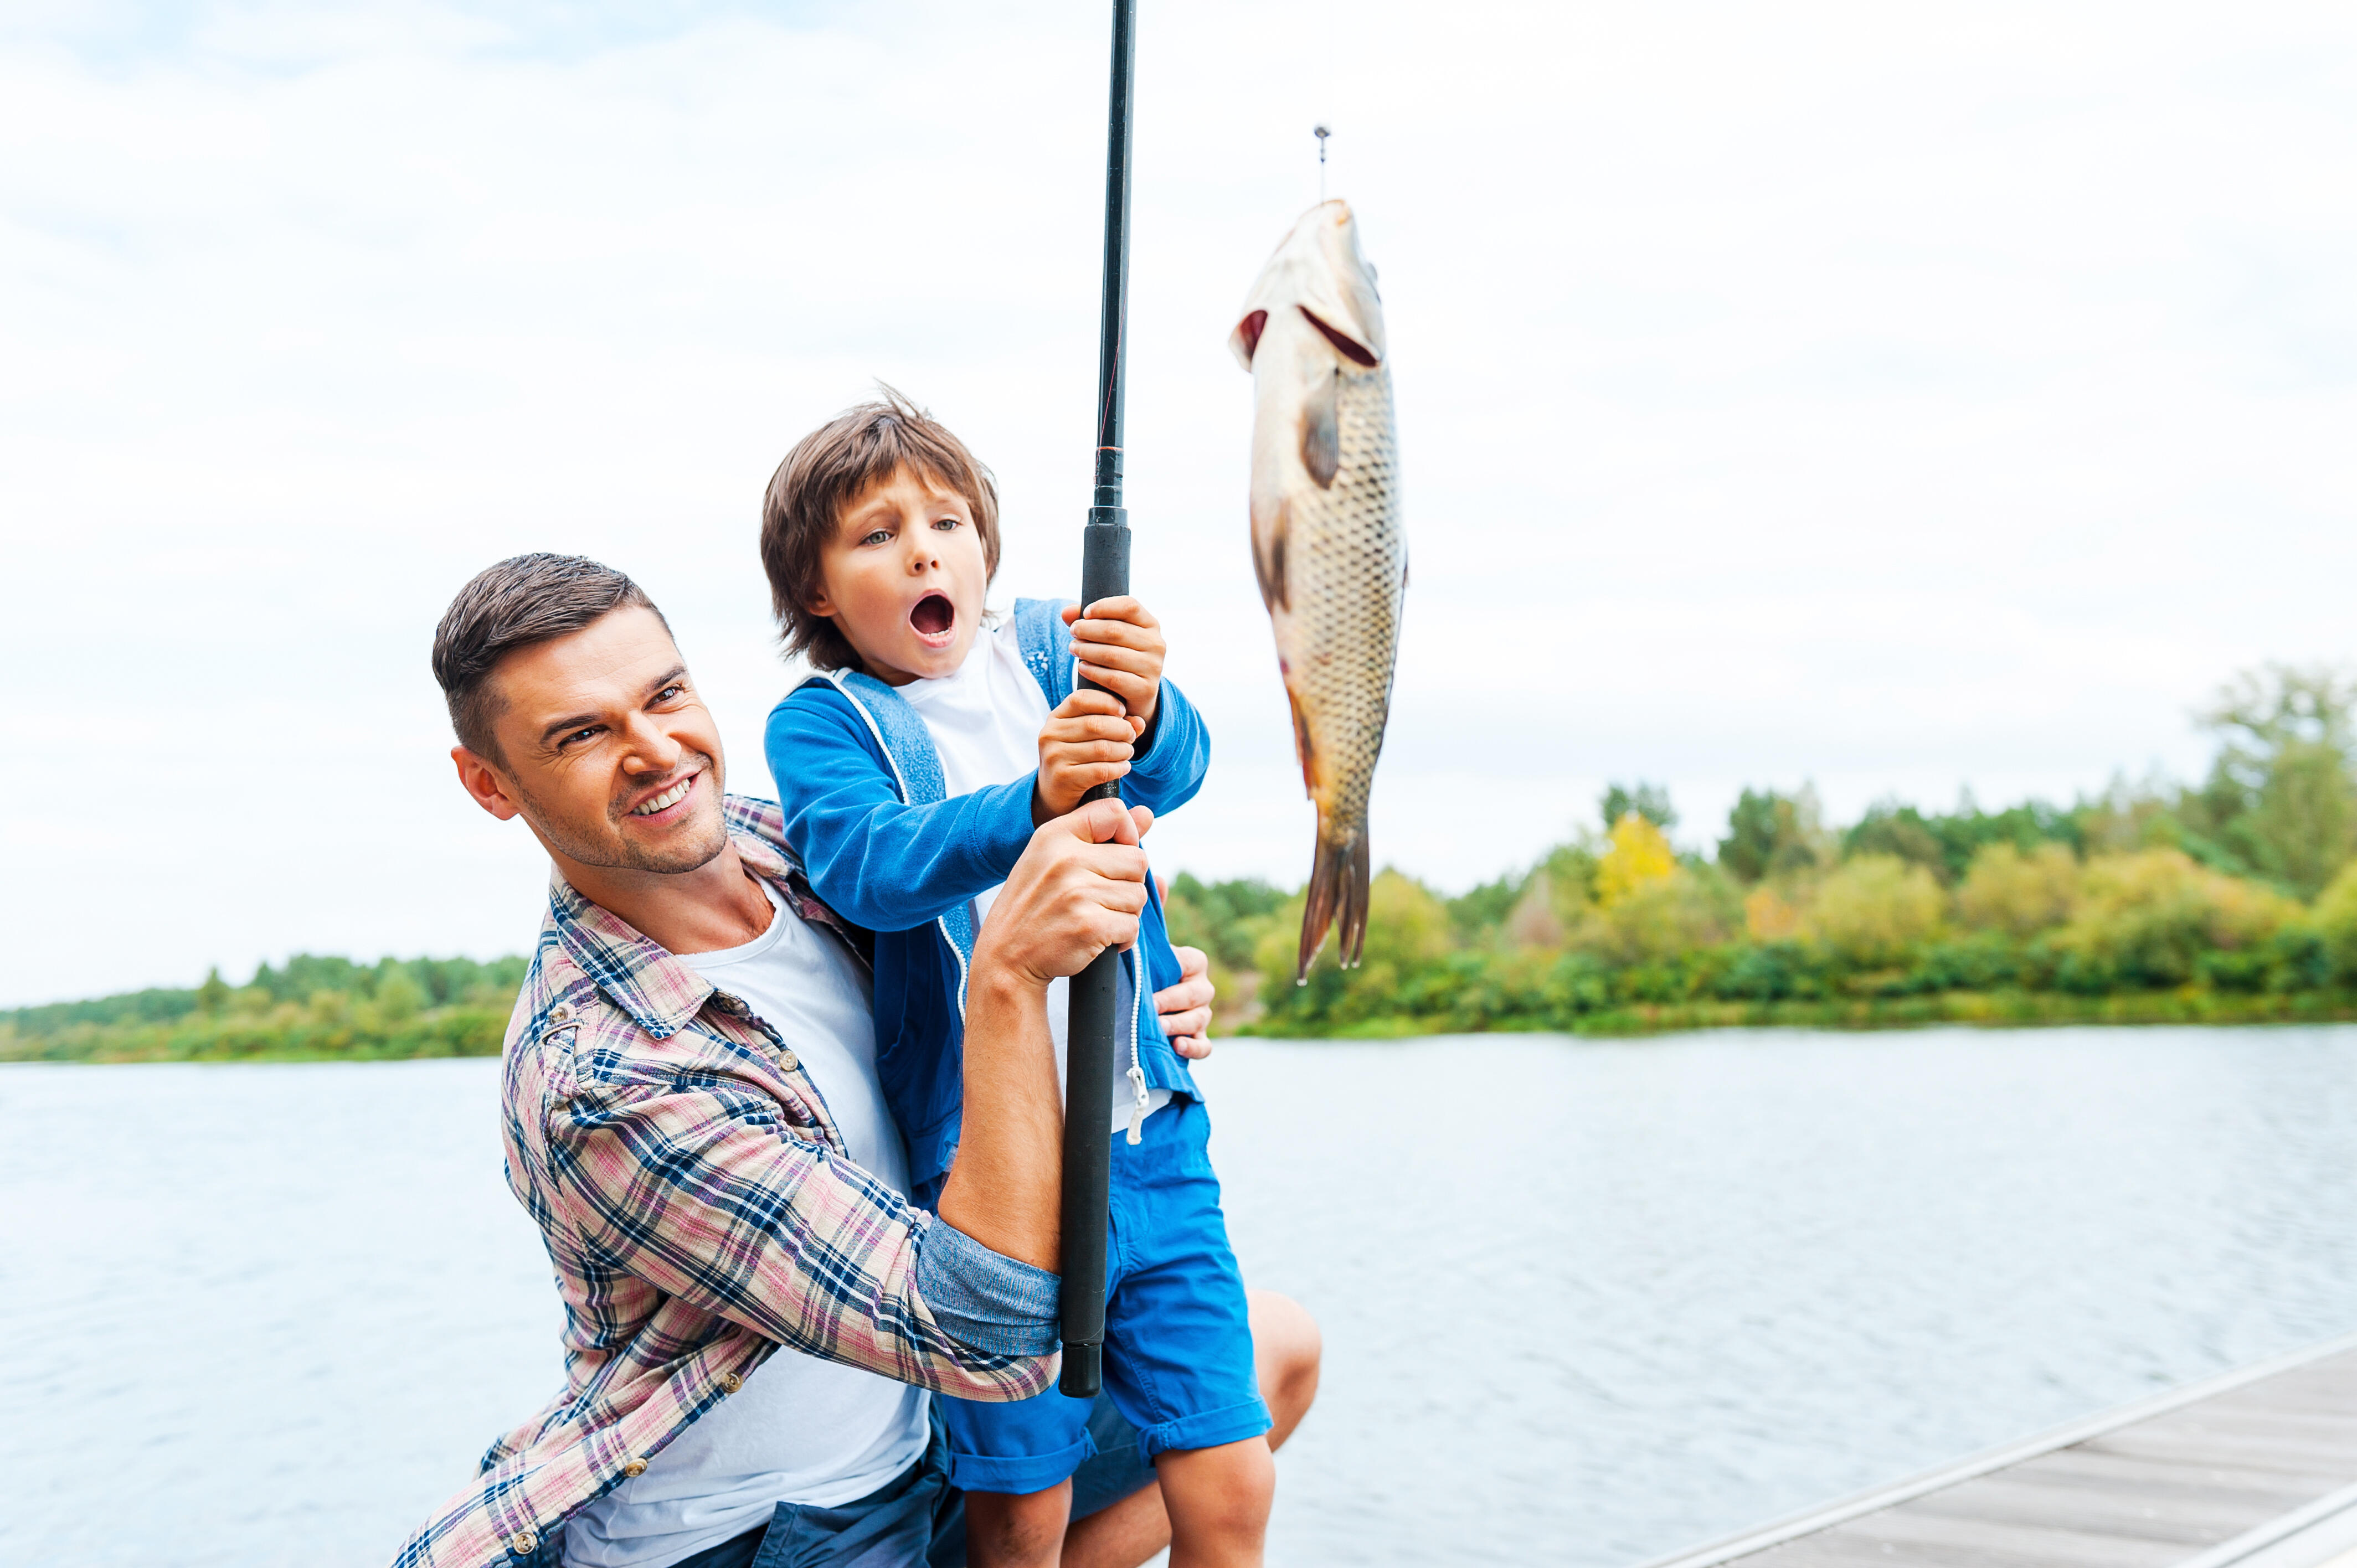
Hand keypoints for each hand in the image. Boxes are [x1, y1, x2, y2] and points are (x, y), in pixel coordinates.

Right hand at [976, 799, 1154, 988]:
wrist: (1006, 958)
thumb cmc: (1034, 906)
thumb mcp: (1054, 859)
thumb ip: (1102, 833)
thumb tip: (1147, 813)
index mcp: (1054, 835)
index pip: (1114, 812)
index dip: (1126, 834)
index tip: (1112, 857)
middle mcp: (1065, 859)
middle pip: (1137, 859)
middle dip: (1127, 883)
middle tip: (1099, 898)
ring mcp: (1077, 893)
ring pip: (1138, 896)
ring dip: (1125, 913)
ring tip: (1095, 918)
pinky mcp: (1090, 925)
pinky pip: (1132, 926)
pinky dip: (1122, 938)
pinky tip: (1097, 939)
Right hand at [1035, 690, 1141, 819]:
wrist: (1054, 793)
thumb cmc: (1076, 759)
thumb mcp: (1088, 737)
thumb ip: (1114, 725)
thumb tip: (1140, 722)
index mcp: (1055, 718)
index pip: (1081, 698)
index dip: (1106, 702)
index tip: (1123, 712)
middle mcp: (1050, 734)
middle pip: (1096, 724)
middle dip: (1122, 730)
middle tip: (1131, 737)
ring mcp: (1054, 756)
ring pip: (1102, 748)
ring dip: (1123, 750)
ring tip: (1128, 753)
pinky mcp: (1063, 778)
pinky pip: (1101, 770)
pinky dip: (1119, 768)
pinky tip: (1124, 767)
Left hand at [1062, 596, 1165, 730]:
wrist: (1137, 694)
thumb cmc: (1119, 656)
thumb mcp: (1108, 636)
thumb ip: (1088, 620)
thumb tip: (1067, 612)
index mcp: (1150, 624)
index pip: (1129, 606)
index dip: (1104, 606)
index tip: (1085, 614)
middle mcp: (1156, 644)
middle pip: (1116, 630)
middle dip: (1088, 630)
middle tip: (1073, 633)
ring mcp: (1154, 667)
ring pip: (1112, 655)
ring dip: (1087, 651)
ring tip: (1074, 649)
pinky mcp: (1146, 689)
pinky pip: (1113, 678)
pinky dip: (1093, 672)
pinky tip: (1082, 668)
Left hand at [1156, 944, 1215, 1060]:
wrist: (1145, 999)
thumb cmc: (1145, 975)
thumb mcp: (1147, 962)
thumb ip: (1145, 956)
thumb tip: (1127, 946)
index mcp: (1194, 963)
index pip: (1188, 962)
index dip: (1172, 970)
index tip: (1151, 980)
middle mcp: (1202, 988)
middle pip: (1193, 995)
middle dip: (1171, 1001)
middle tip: (1152, 1007)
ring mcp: (1203, 1014)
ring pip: (1199, 1019)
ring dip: (1178, 1024)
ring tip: (1160, 1027)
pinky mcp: (1199, 1037)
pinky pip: (1204, 1046)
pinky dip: (1193, 1048)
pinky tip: (1178, 1046)